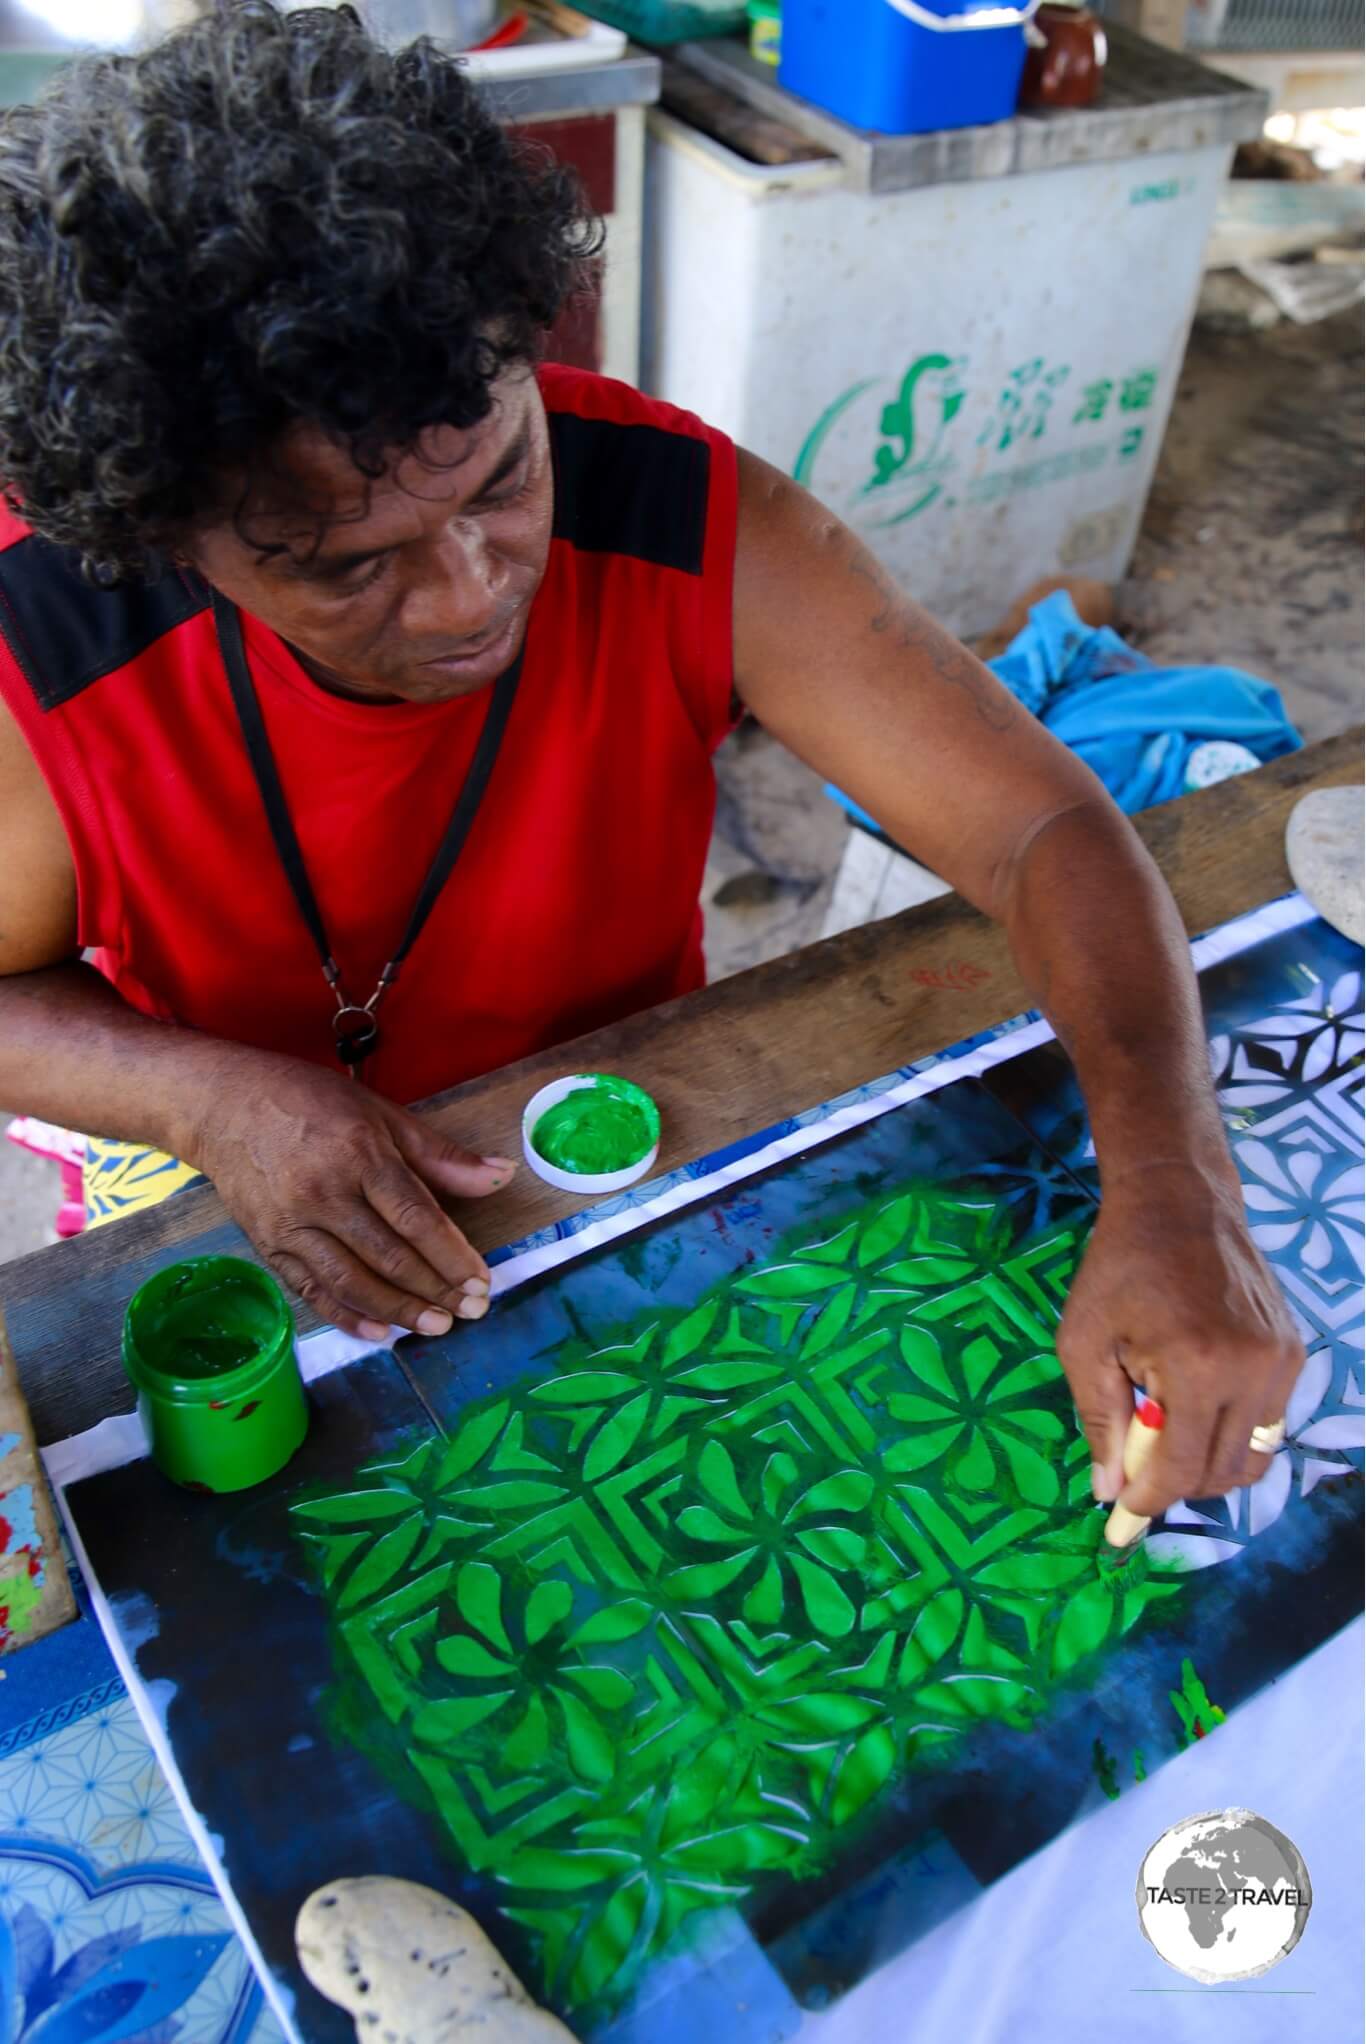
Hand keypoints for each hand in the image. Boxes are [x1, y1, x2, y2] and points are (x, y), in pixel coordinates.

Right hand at [187, 1049, 514, 1340]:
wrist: (223, 1104)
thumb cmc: (311, 1102)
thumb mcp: (381, 1114)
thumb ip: (440, 1156)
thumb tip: (501, 1175)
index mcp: (359, 1154)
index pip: (415, 1217)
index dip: (452, 1256)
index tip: (482, 1281)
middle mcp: (324, 1193)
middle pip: (389, 1255)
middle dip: (435, 1289)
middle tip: (471, 1312)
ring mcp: (292, 1224)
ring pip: (352, 1281)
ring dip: (398, 1310)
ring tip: (435, 1327)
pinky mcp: (268, 1245)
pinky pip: (311, 1291)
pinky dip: (347, 1316)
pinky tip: (379, 1334)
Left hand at [1057, 1161, 1303, 1519]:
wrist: (1179, 1203)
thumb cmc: (1119, 1268)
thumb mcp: (1084, 1341)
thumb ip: (1099, 1419)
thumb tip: (1108, 1490)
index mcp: (1197, 1366)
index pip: (1181, 1468)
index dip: (1148, 1503)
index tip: (1121, 1521)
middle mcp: (1253, 1369)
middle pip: (1223, 1472)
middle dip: (1176, 1486)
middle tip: (1135, 1473)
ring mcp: (1282, 1361)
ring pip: (1254, 1455)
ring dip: (1206, 1463)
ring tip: (1163, 1435)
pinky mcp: (1294, 1352)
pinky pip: (1267, 1420)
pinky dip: (1230, 1430)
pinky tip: (1193, 1404)